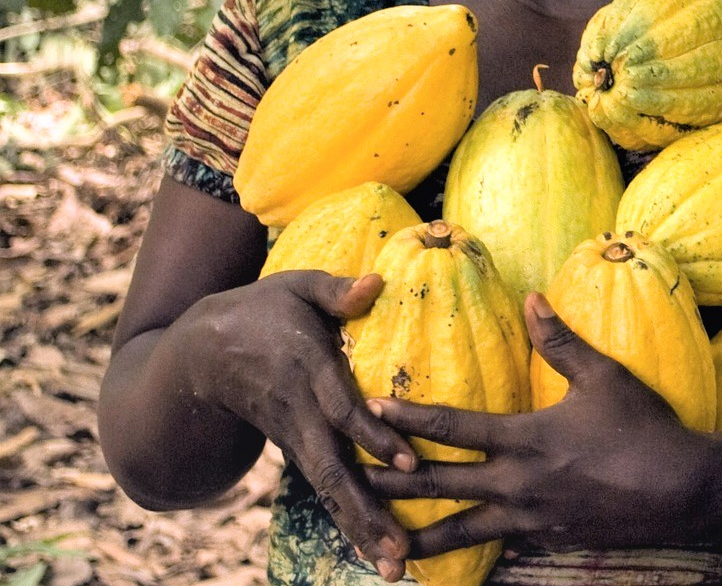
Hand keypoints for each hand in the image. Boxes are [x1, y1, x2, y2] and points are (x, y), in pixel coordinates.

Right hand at [178, 271, 415, 578]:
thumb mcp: (294, 287)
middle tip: (399, 548)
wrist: (198, 354)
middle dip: (367, 511)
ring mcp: (296, 438)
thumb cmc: (261, 310)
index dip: (373, 436)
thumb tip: (378, 282)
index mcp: (307, 371)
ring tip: (393, 566)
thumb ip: (337, 290)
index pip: (342, 410)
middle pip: (334, 470)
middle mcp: (301, 414)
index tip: (406, 462)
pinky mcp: (297, 450)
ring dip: (360, 529)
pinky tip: (375, 552)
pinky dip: (348, 521)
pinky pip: (325, 489)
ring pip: (329, 490)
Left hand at [365, 293, 710, 557]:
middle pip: (440, 484)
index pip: (453, 427)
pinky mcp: (550, 540)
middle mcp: (518, 483)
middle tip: (350, 480)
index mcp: (526, 439)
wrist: (683, 491)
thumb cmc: (645, 428)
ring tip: (385, 546)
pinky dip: (471, 551)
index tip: (370, 410)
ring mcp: (532, 518)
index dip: (409, 417)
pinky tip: (457, 556)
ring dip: (419, 537)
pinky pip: (500, 545)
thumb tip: (531, 299)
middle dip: (391, 482)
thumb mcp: (605, 377)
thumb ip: (561, 342)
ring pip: (462, 531)